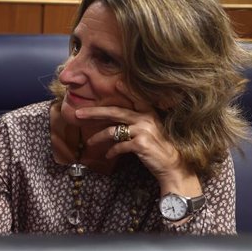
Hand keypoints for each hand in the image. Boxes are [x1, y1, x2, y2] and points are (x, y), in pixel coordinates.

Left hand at [75, 81, 201, 195]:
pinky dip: (111, 151)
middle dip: (94, 112)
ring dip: (98, 137)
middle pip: (115, 112)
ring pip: (113, 131)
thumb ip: (136, 123)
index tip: (116, 83)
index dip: (126, 91)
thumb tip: (116, 122)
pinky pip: (119, 146)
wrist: (173, 167)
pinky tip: (108, 155)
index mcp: (149, 113)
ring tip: (89, 142)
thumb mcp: (150, 131)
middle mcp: (146, 119)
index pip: (135, 98)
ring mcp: (143, 131)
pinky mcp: (140, 144)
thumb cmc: (159, 149)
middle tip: (78, 113)